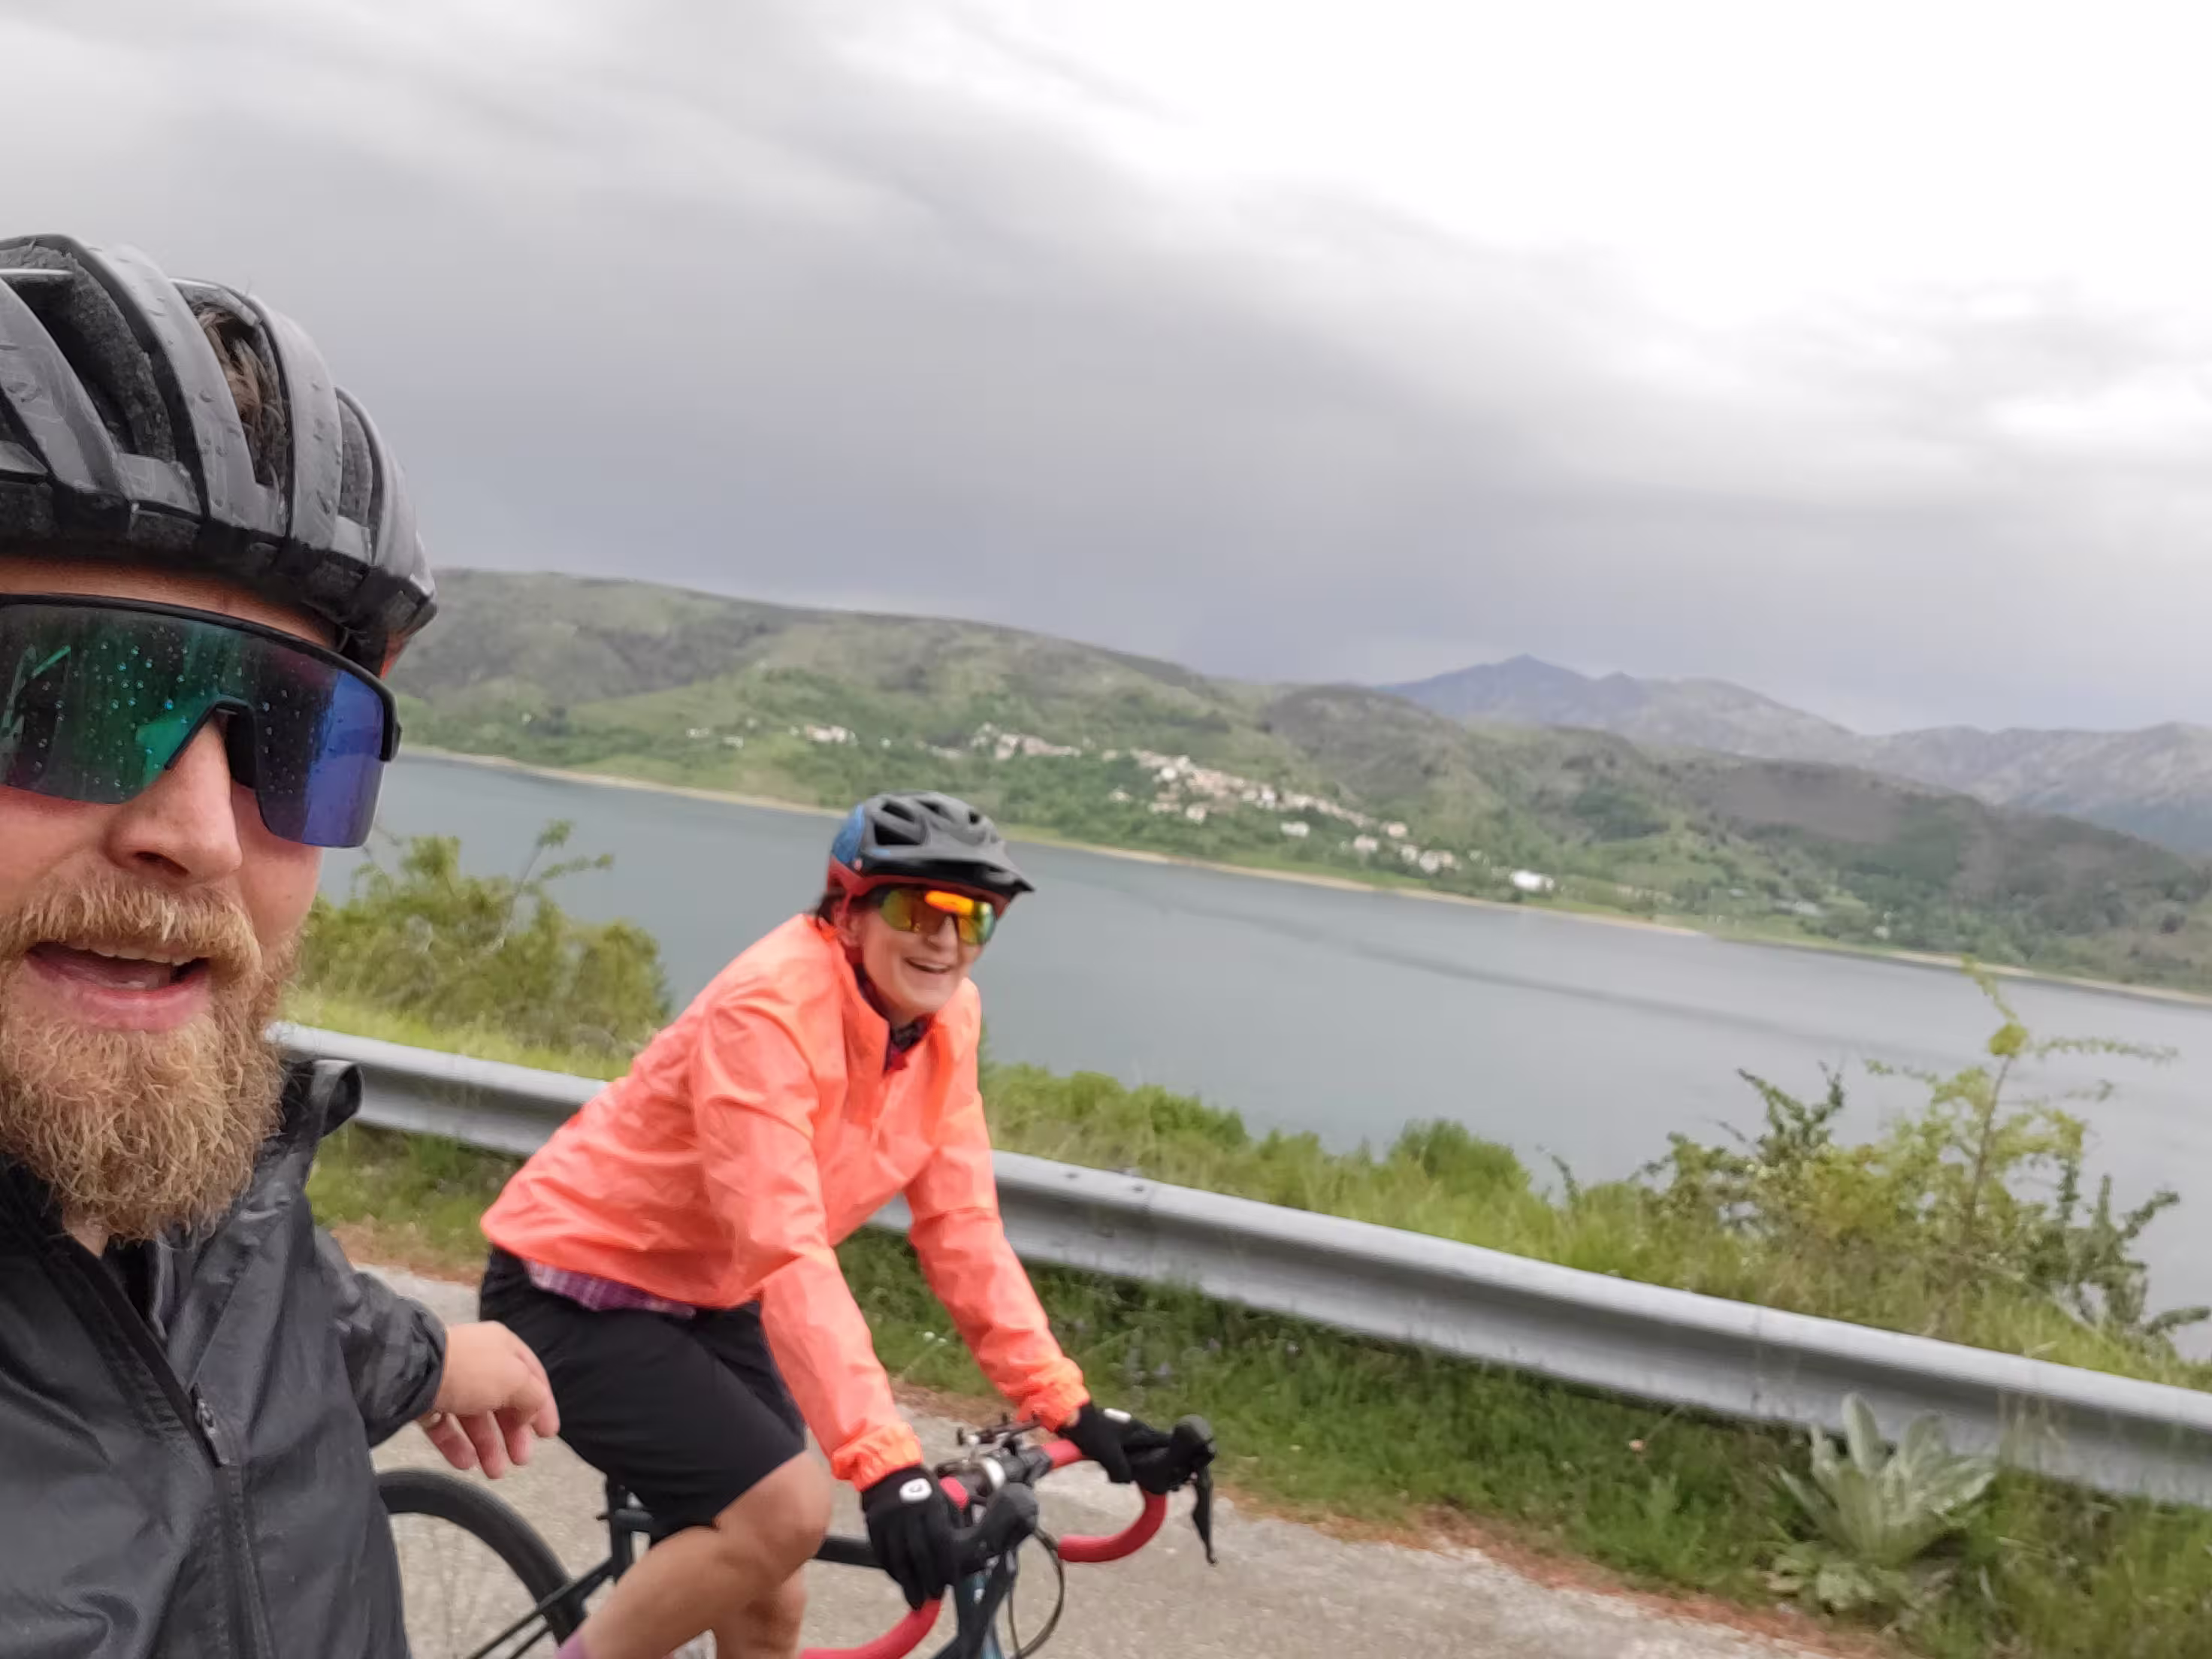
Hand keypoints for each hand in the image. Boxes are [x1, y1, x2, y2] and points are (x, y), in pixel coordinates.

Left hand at [419, 1321, 558, 1479]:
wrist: (412, 1373)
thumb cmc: (471, 1370)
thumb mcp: (516, 1379)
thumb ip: (532, 1397)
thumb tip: (530, 1413)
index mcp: (503, 1348)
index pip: (532, 1378)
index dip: (542, 1406)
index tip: (548, 1435)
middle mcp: (478, 1364)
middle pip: (503, 1402)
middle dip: (514, 1433)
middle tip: (521, 1460)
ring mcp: (450, 1383)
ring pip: (475, 1419)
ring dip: (488, 1446)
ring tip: (495, 1472)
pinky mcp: (426, 1402)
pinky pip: (446, 1427)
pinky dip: (458, 1446)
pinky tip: (467, 1463)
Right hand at [862, 1466, 958, 1610]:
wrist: (889, 1471)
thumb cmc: (924, 1488)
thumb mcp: (942, 1499)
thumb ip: (951, 1525)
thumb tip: (961, 1557)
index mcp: (930, 1503)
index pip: (940, 1540)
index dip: (946, 1564)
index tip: (951, 1583)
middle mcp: (908, 1512)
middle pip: (918, 1553)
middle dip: (928, 1579)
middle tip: (934, 1598)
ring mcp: (888, 1519)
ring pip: (898, 1558)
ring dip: (908, 1583)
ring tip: (916, 1600)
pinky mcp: (873, 1526)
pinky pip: (882, 1555)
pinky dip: (892, 1572)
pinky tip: (900, 1582)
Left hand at [1059, 1402, 1171, 1486]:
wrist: (1072, 1417)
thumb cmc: (1093, 1432)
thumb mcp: (1109, 1455)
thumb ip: (1122, 1471)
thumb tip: (1128, 1481)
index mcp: (1139, 1430)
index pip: (1163, 1441)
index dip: (1172, 1453)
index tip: (1178, 1467)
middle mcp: (1134, 1429)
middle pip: (1151, 1447)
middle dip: (1155, 1462)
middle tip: (1159, 1479)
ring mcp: (1123, 1432)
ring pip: (1137, 1449)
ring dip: (1138, 1462)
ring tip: (1140, 1477)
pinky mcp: (1112, 1436)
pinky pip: (1125, 1450)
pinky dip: (1126, 1460)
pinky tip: (1119, 1471)